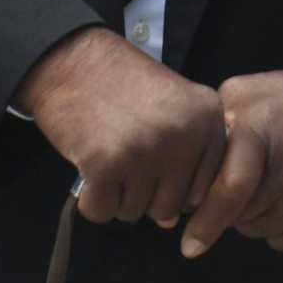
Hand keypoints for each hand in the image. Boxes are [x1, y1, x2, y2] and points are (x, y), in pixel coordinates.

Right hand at [14, 28, 226, 228]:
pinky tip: (90, 162)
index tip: (152, 153)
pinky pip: (102, 211)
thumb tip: (169, 222)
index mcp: (209, 118)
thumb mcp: (174, 108)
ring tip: (109, 150)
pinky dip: (91, 198)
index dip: (172, 182)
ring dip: (116, 194)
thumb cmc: (123, 86)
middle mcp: (186, 134)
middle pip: (170, 207)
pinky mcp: (107, 164)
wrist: (73, 60)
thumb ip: (185, 161)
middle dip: (143, 192)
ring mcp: (148, 149)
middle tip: (125, 153)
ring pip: (135, 212)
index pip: (203, 189)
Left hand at [180, 67, 282, 257]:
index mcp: (261, 132)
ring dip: (257, 216)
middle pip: (240, 216)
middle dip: (234, 205)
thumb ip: (213, 123)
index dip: (208, 221)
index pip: (230, 190)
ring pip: (261, 231)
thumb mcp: (249, 92)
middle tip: (250, 177)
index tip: (190, 246)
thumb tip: (181, 162)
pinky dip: (282, 226)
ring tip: (274, 182)